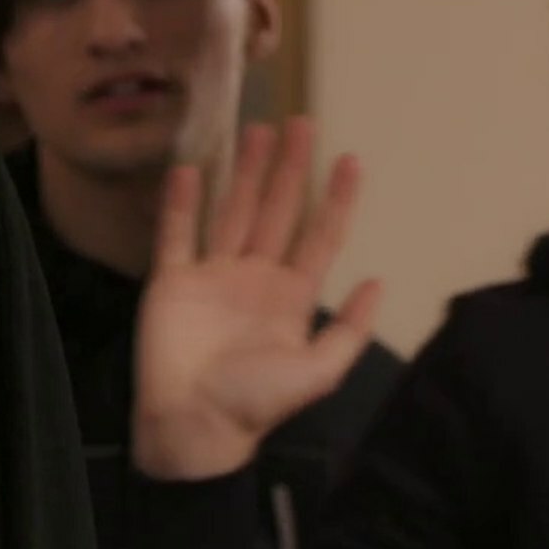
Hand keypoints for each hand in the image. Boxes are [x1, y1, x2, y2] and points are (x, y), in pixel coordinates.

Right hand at [131, 117, 380, 478]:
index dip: (336, 199)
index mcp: (291, 297)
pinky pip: (177, 236)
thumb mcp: (320, 372)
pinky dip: (181, 204)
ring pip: (231, 212)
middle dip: (290, 170)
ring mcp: (211, 277)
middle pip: (276, 212)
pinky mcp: (172, 283)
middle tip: (301, 124)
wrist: (194, 424)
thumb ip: (349, 329)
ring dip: (245, 173)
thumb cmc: (256, 402)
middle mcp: (254, 278)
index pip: (319, 237)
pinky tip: (188, 171)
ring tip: (256, 130)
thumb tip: (376, 280)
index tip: (350, 159)